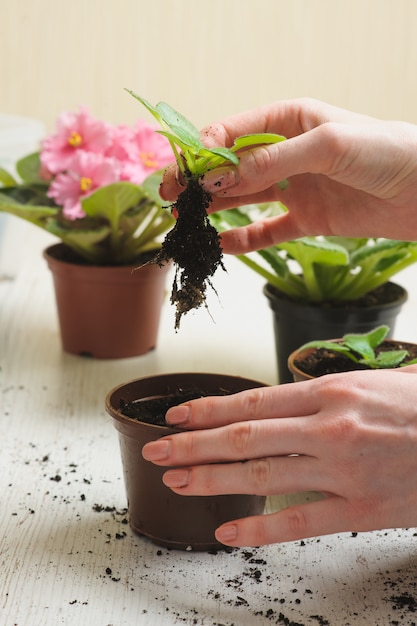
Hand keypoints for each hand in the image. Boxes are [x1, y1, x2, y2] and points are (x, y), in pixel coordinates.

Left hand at [142, 367, 416, 546]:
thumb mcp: (367, 382)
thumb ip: (318, 396)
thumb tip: (273, 406)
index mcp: (330, 393)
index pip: (252, 402)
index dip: (209, 409)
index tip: (177, 414)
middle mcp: (329, 430)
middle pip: (245, 439)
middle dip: (193, 444)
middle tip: (157, 450)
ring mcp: (343, 473)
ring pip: (262, 478)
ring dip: (212, 480)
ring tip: (177, 482)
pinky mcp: (361, 511)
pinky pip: (299, 522)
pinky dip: (260, 527)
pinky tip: (229, 532)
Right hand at [160, 98, 416, 248]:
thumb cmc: (386, 151)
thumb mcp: (326, 146)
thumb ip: (270, 162)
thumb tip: (216, 176)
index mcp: (288, 121)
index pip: (231, 134)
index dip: (201, 153)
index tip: (178, 174)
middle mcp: (287, 154)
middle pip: (230, 168)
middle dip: (197, 182)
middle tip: (166, 198)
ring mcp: (295, 188)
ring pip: (242, 199)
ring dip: (212, 209)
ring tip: (183, 222)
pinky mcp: (307, 220)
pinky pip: (266, 231)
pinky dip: (243, 240)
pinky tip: (220, 247)